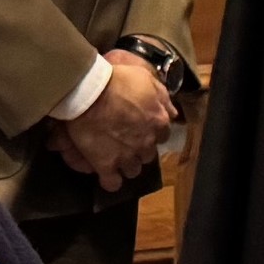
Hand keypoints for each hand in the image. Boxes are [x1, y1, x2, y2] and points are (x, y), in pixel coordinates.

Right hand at [52, 51, 174, 190]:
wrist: (89, 92)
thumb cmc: (118, 81)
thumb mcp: (147, 79)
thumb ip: (162, 97)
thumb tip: (173, 113)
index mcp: (159, 123)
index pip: (163, 135)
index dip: (152, 132)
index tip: (142, 129)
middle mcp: (146, 143)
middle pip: (148, 155)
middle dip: (139, 149)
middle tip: (126, 141)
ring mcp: (127, 156)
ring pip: (133, 170)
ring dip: (127, 165)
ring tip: (115, 156)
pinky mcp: (106, 165)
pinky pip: (113, 184)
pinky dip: (111, 181)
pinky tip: (106, 174)